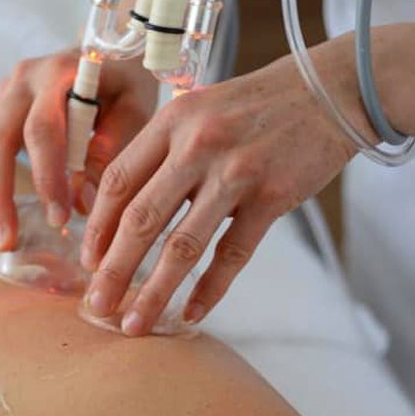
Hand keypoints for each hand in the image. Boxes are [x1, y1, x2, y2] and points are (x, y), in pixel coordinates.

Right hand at [0, 50, 157, 259]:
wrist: (107, 51)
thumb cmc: (127, 80)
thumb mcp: (135, 105)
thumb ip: (113, 147)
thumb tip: (84, 202)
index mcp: (57, 74)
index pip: (43, 130)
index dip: (48, 176)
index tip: (60, 218)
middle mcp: (21, 83)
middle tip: (6, 243)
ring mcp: (3, 98)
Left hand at [80, 40, 369, 336]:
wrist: (327, 91)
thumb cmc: (254, 106)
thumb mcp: (198, 112)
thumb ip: (162, 152)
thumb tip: (124, 209)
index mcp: (171, 122)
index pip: (118, 181)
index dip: (97, 226)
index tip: (88, 261)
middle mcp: (197, 145)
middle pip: (141, 219)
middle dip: (114, 269)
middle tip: (97, 305)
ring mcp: (236, 172)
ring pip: (183, 245)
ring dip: (155, 292)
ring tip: (135, 324)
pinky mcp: (272, 197)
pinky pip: (234, 254)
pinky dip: (210, 290)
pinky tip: (191, 313)